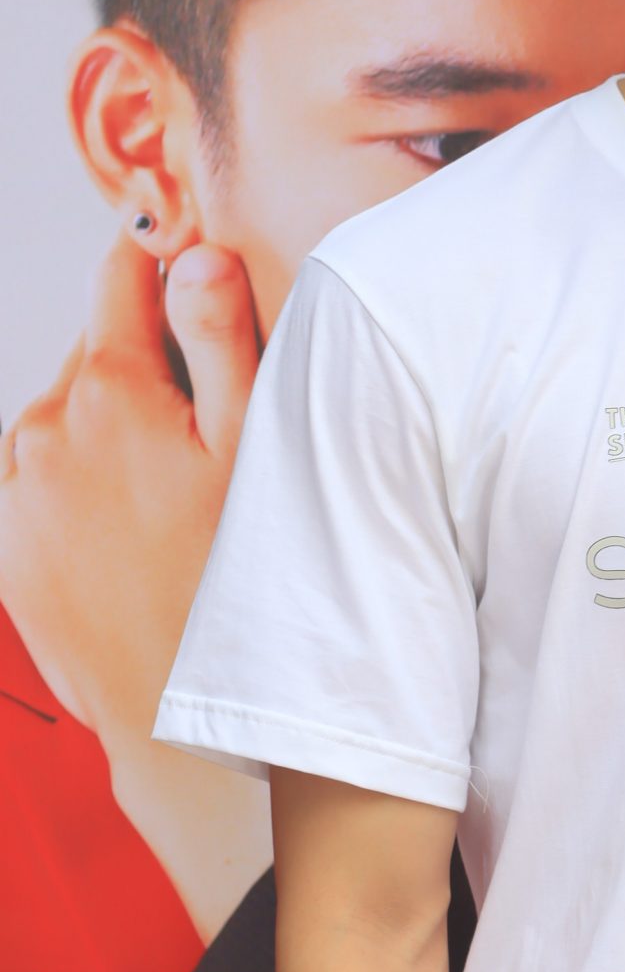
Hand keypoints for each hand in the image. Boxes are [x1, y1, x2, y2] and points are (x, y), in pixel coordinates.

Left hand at [0, 226, 257, 746]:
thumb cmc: (232, 586)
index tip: (198, 270)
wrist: (176, 716)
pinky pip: (46, 481)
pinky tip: (139, 530)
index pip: (124, 277)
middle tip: (211, 426)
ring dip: (116, 429)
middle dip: (149, 365)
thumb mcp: (253, 452)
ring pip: (70, 417)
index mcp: (108, 392)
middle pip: (98, 351)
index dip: (168, 263)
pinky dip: (87, 486)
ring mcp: (17, 491)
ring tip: (177, 492)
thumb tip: (194, 255)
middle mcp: (43, 430)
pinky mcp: (7, 546)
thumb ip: (222, 341)